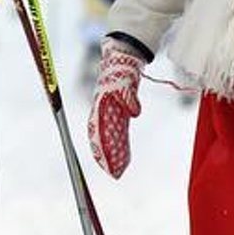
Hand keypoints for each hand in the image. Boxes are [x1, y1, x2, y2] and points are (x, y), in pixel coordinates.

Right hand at [86, 37, 146, 177]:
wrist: (122, 62)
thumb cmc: (121, 71)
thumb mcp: (125, 82)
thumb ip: (129, 97)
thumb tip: (135, 112)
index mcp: (101, 106)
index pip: (98, 130)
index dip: (101, 146)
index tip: (105, 160)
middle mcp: (103, 113)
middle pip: (103, 138)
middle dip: (108, 156)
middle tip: (114, 172)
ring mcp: (109, 114)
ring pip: (110, 138)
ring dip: (114, 154)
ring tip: (120, 169)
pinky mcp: (117, 115)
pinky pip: (118, 134)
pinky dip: (121, 146)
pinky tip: (126, 158)